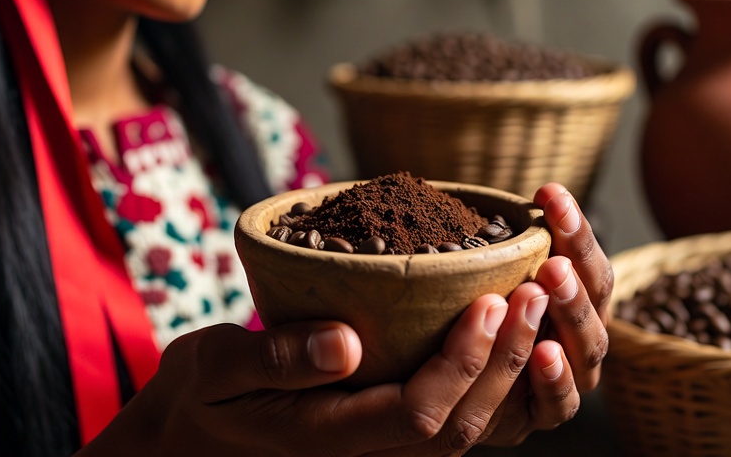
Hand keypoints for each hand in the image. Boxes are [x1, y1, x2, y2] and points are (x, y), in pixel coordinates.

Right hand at [80, 283, 550, 456]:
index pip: (419, 413)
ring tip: (539, 300)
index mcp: (331, 438)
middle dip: (504, 359)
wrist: (191, 436)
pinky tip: (509, 327)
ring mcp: (378, 443)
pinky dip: (489, 376)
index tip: (489, 302)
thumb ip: (275, 356)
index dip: (461, 362)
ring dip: (509, 367)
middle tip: (535, 290)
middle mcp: (367, 449)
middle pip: (458, 423)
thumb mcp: (217, 370)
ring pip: (465, 424)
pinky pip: (450, 412)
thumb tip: (346, 342)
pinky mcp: (382, 423)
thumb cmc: (203, 396)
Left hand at [475, 183, 611, 446]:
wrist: (449, 385)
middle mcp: (582, 332)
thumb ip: (502, 242)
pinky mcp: (544, 413)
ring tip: (552, 279)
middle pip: (595, 294)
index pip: (587, 257)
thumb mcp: (490, 270)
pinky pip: (559, 402)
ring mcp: (570, 374)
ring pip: (586, 345)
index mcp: (576, 293)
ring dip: (571, 310)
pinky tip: (544, 353)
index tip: (550, 193)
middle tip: (554, 242)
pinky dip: (555, 378)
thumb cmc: (475, 309)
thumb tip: (506, 190)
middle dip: (577, 262)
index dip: (574, 226)